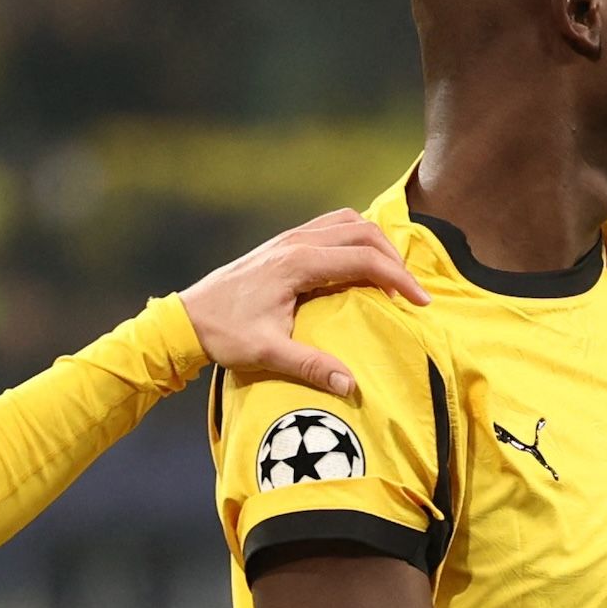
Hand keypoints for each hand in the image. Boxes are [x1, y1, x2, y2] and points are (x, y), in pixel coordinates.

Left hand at [181, 209, 431, 395]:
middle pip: (363, 231)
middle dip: (394, 258)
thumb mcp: (268, 354)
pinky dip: (354, 240)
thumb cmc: (225, 335)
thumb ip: (312, 367)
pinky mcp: (284, 243)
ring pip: (348, 222)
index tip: (420, 302)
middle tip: (410, 291)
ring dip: (375, 243)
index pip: (364, 259)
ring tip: (389, 275)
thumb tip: (352, 385)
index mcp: (297, 263)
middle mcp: (296, 242)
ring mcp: (289, 238)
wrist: (186, 319)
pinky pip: (331, 227)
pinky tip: (358, 267)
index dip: (399, 279)